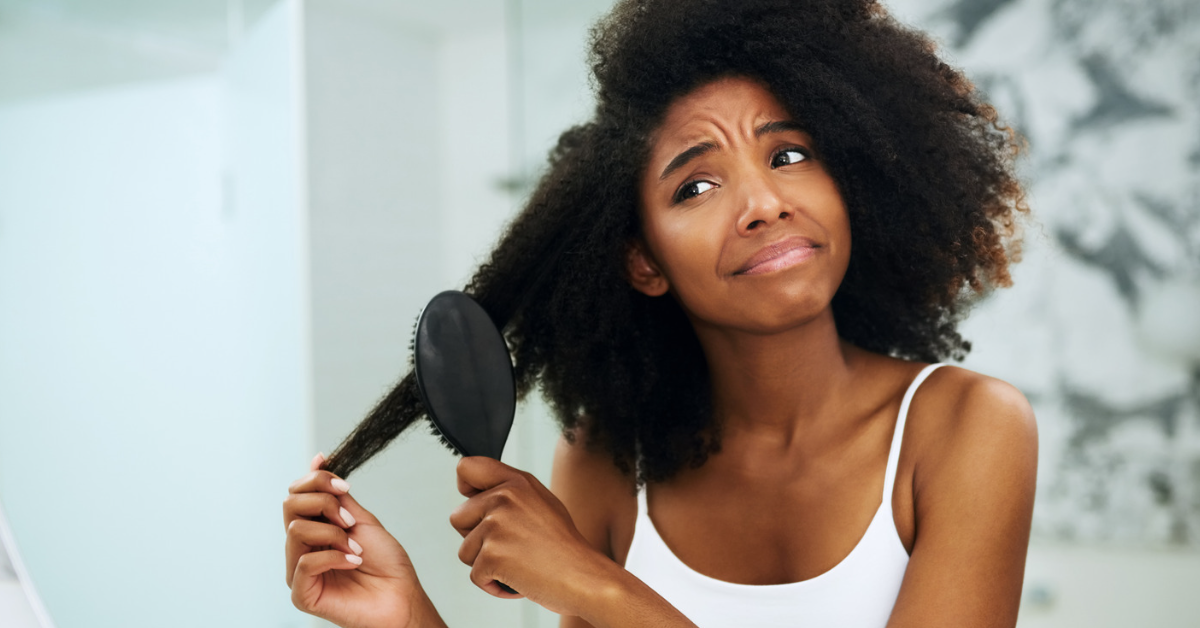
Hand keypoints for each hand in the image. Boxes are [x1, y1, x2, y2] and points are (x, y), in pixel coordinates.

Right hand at [284, 453, 441, 627]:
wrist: (402, 595)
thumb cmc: (386, 563)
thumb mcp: (361, 519)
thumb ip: (336, 496)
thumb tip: (317, 459)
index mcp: (314, 528)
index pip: (295, 493)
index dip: (315, 480)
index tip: (343, 485)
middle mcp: (301, 548)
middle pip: (289, 505)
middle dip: (324, 503)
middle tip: (351, 520)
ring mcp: (299, 572)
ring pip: (296, 530)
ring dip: (333, 533)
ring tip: (356, 547)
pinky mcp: (302, 594)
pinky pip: (305, 563)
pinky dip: (333, 556)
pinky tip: (353, 561)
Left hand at [450, 457, 615, 616]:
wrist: (584, 577)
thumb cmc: (564, 548)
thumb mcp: (541, 503)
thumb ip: (510, 493)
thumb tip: (477, 494)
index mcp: (516, 482)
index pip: (466, 468)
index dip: (466, 490)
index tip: (477, 507)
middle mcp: (504, 497)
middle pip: (457, 517)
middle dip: (475, 538)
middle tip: (509, 546)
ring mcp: (496, 525)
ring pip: (465, 551)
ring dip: (485, 564)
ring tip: (518, 563)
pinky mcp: (492, 554)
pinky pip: (475, 575)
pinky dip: (492, 584)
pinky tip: (518, 579)